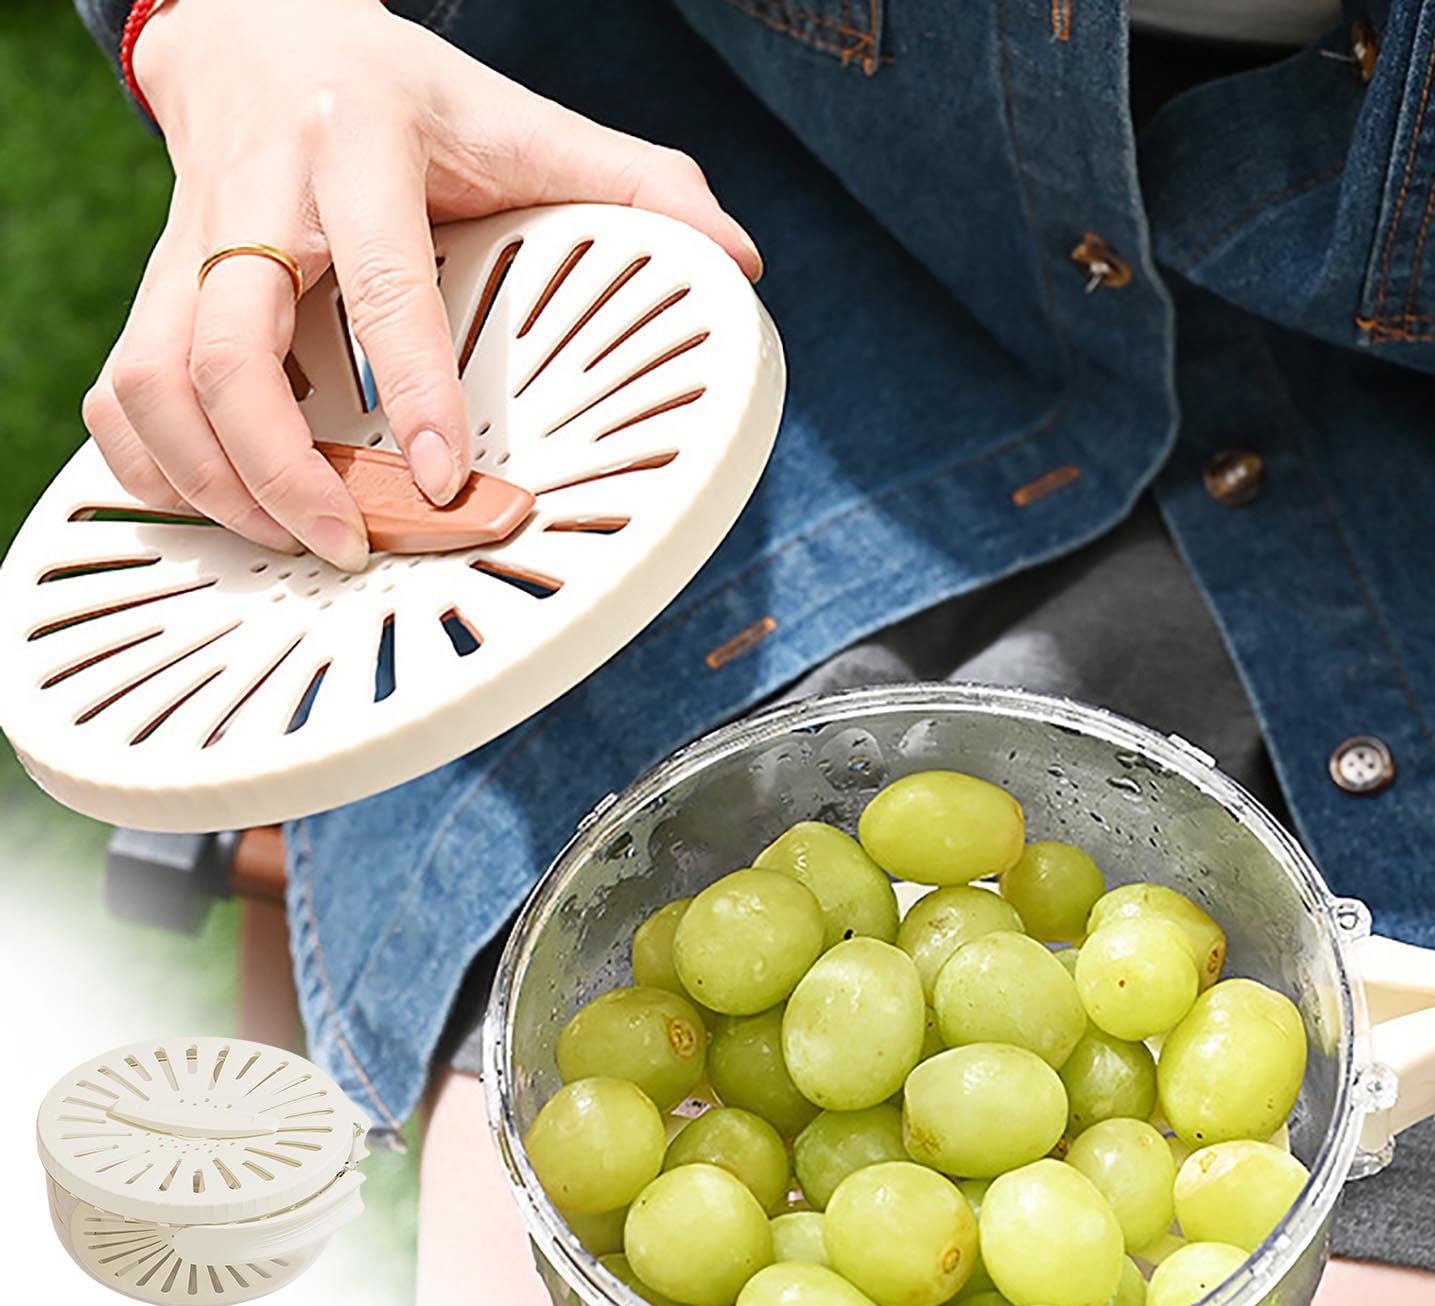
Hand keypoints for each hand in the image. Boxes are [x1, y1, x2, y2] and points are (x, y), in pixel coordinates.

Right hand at [83, 0, 760, 570]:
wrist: (258, 23)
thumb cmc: (404, 93)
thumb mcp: (520, 119)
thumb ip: (632, 182)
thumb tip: (738, 261)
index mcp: (363, 149)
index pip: (382, 280)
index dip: (408, 386)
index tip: (441, 477)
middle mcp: (260, 194)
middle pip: (229, 348)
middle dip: (281, 469)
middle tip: (348, 546)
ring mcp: (189, 242)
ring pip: (153, 378)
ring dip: (214, 484)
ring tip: (291, 542)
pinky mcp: (153, 282)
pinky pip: (118, 388)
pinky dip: (154, 466)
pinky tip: (218, 506)